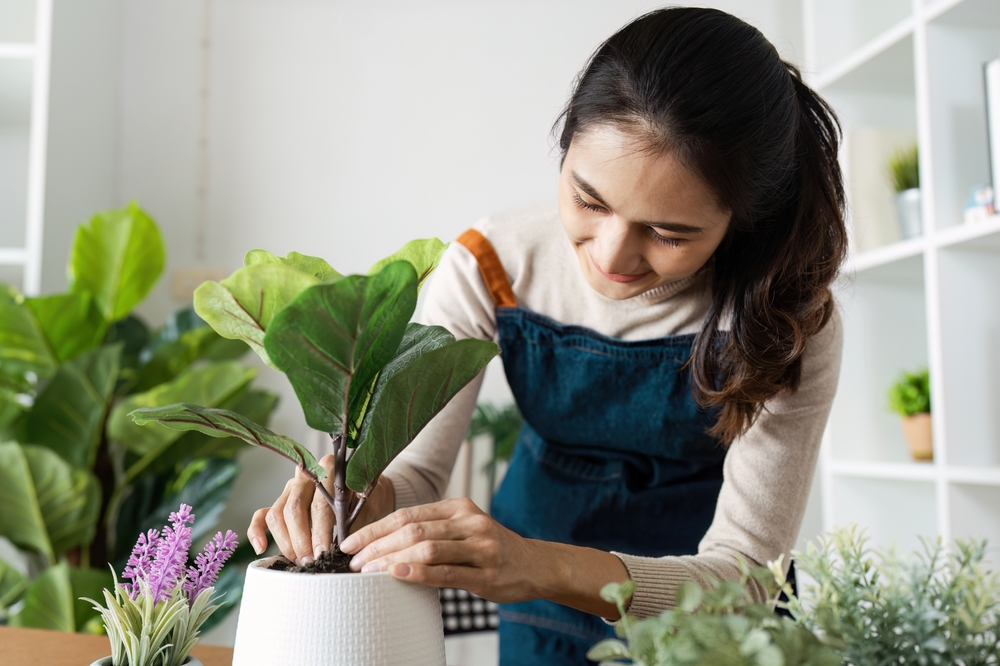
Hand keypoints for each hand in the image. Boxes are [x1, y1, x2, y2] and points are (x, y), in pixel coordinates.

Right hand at [247, 454, 394, 564]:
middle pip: (293, 509)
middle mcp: (305, 477)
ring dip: (285, 542)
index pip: (319, 502)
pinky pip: (261, 515)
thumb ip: (356, 520)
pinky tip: (261, 549)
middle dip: (301, 540)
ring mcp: (289, 490)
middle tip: (311, 562)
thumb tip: (346, 543)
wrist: (368, 492)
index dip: (320, 530)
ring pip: (276, 515)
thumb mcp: (370, 506)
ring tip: (300, 562)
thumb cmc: (369, 500)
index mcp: (328, 470)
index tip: (324, 551)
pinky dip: (256, 532)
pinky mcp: (279, 503)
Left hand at [339, 497, 537, 603]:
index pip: (407, 514)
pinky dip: (417, 573)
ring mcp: (480, 547)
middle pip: (413, 530)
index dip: (375, 528)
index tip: (351, 542)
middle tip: (354, 561)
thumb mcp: (464, 528)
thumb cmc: (491, 548)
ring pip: (426, 549)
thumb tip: (383, 541)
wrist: (534, 565)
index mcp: (459, 507)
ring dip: (391, 560)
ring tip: (368, 571)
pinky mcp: (486, 574)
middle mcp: (469, 522)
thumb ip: (432, 529)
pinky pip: (445, 572)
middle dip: (377, 545)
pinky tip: (396, 576)